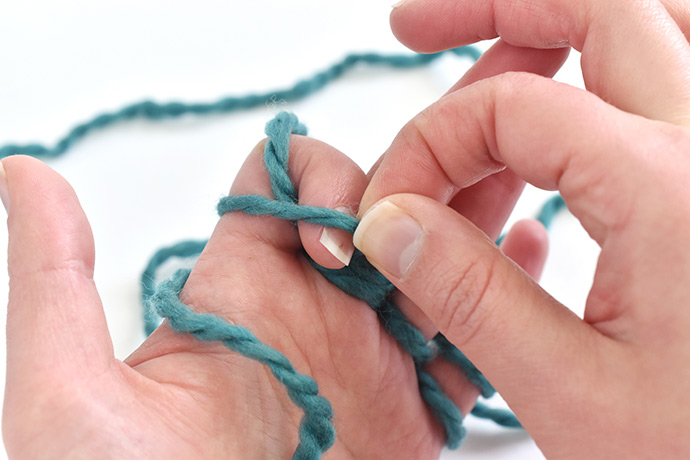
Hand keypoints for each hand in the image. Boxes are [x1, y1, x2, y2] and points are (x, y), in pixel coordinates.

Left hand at [1, 124, 549, 459]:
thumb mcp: (70, 394)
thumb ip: (56, 280)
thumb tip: (25, 175)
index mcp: (244, 289)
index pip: (289, 186)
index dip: (321, 178)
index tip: (338, 236)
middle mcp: (314, 312)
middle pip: (376, 211)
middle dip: (419, 184)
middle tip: (464, 184)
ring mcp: (371, 357)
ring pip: (431, 262)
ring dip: (467, 227)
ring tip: (518, 197)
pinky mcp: (413, 410)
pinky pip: (467, 340)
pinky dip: (500, 302)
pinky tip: (533, 262)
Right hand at [354, 0, 689, 457]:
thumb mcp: (571, 392)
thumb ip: (468, 294)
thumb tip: (391, 223)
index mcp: (671, 191)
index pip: (513, 109)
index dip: (429, 146)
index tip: (393, 206)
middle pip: (597, 8)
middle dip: (490, 8)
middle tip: (416, 28)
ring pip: (649, 21)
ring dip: (557, 19)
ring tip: (485, 46)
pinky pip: (673, 73)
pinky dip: (608, 63)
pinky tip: (564, 96)